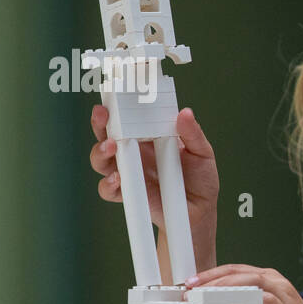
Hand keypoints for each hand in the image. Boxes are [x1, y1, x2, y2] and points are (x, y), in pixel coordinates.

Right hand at [89, 105, 219, 244]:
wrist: (200, 210)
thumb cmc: (200, 178)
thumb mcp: (202, 152)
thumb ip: (192, 134)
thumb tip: (185, 113)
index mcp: (148, 136)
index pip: (127, 117)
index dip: (117, 106)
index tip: (113, 94)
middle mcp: (134, 152)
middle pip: (107, 134)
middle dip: (100, 122)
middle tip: (103, 114)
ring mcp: (128, 172)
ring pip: (101, 160)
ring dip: (100, 151)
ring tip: (111, 146)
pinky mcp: (127, 193)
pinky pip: (108, 189)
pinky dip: (108, 184)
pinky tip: (118, 179)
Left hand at [186, 264, 302, 303]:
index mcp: (268, 283)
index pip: (235, 271)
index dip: (211, 275)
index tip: (190, 284)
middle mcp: (275, 283)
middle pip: (238, 272)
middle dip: (211, 278)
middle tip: (189, 288)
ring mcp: (281, 294)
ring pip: (248, 281)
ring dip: (221, 287)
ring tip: (201, 296)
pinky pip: (260, 299)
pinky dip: (240, 300)